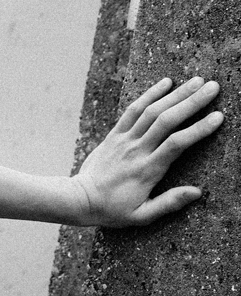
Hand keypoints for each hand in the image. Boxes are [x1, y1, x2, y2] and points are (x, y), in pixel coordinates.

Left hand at [74, 76, 222, 225]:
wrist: (78, 199)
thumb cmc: (112, 209)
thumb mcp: (141, 215)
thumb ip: (169, 203)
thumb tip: (198, 192)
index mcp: (148, 170)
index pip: (177, 144)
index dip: (198, 129)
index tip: (218, 117)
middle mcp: (137, 150)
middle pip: (167, 121)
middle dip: (192, 102)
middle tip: (213, 87)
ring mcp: (124, 140)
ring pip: (151, 111)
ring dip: (176, 94)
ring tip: (197, 81)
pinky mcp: (114, 135)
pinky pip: (132, 110)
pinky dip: (149, 95)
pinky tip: (166, 83)